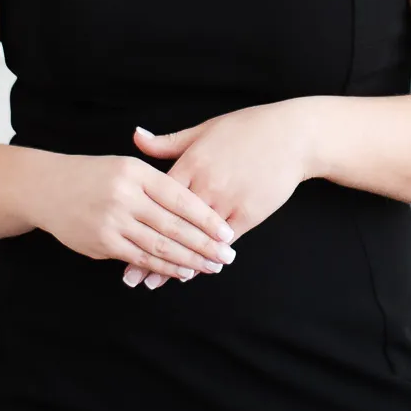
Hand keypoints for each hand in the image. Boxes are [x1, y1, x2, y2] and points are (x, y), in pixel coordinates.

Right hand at [33, 150, 237, 281]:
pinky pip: (140, 258)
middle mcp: (126, 197)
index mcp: (137, 173)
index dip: (206, 218)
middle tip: (226, 256)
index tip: (226, 232)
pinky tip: (182, 271)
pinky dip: (164, 267)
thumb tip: (197, 207)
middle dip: (204, 244)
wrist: (47, 188)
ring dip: (189, 260)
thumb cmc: (94, 175)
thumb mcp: (128, 166)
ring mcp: (113, 221)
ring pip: (160, 246)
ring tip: (211, 266)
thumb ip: (159, 183)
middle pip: (174, 226)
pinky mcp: (102, 243)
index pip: (180, 198)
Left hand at [122, 100, 321, 288]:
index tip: (118, 236)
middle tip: (128, 275)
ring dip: (174, 262)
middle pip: (171, 223)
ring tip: (153, 282)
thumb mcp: (204, 129)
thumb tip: (136, 136)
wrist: (292, 136)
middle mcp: (207, 184)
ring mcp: (228, 201)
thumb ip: (168, 142)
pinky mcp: (248, 214)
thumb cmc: (247, 129)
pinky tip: (192, 272)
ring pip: (195, 237)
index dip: (137, 219)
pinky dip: (206, 258)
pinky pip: (222, 241)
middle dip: (149, 250)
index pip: (157, 197)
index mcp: (192, 162)